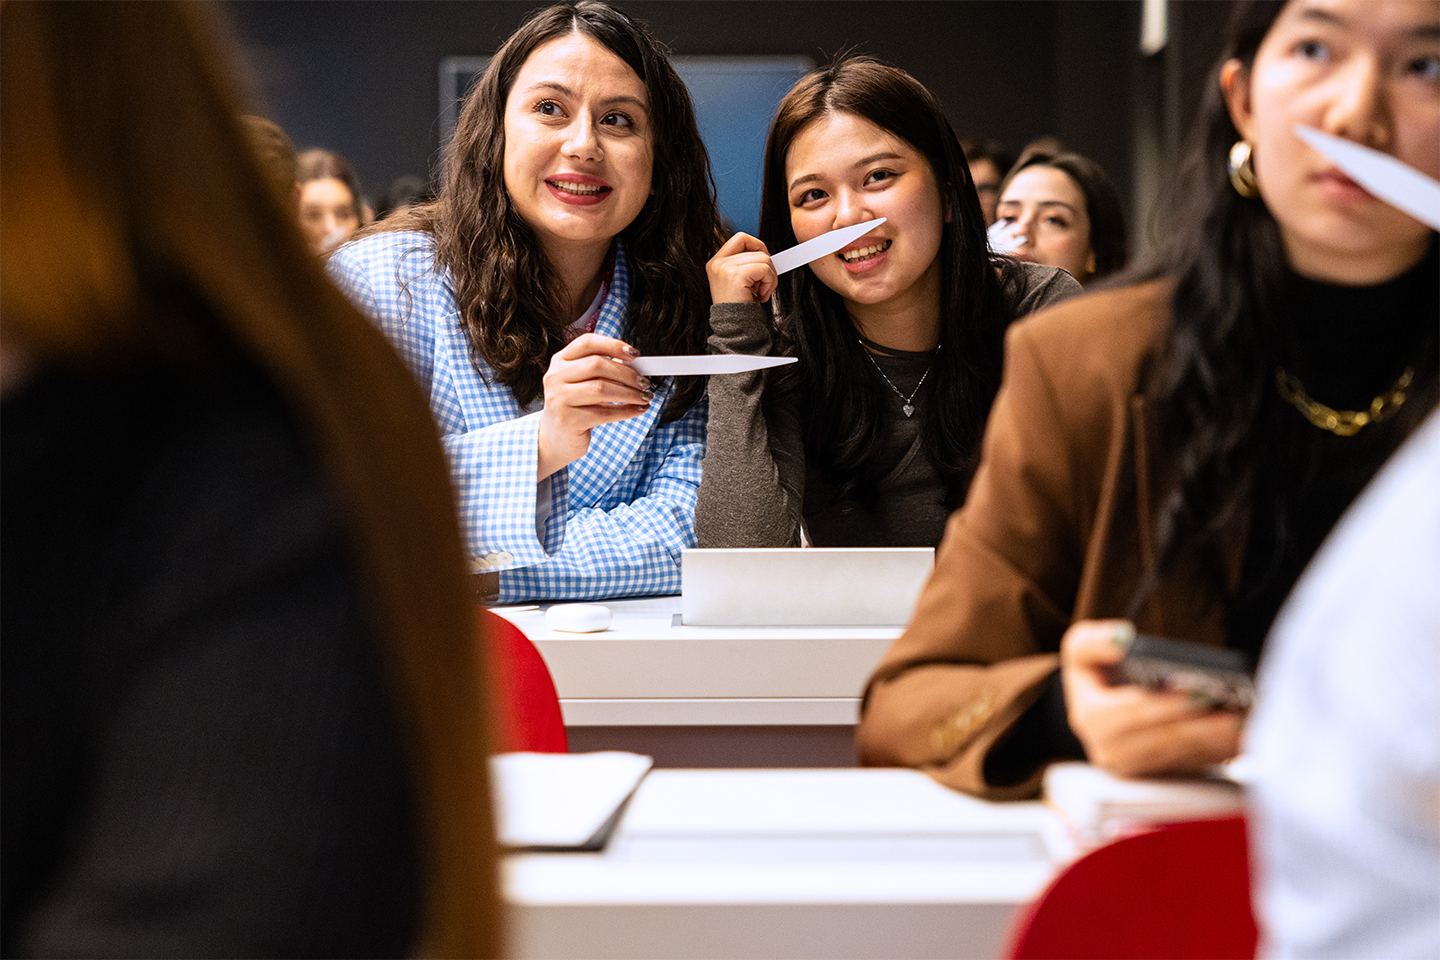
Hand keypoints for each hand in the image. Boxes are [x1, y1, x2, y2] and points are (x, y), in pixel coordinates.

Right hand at [537, 333, 651, 480]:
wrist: (556, 439)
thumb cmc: (576, 407)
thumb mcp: (584, 383)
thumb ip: (603, 370)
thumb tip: (636, 365)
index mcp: (560, 361)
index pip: (588, 342)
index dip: (613, 345)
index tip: (635, 354)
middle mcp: (555, 376)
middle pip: (597, 365)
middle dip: (627, 373)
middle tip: (645, 382)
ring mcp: (559, 398)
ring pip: (601, 389)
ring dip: (630, 393)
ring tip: (645, 397)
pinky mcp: (567, 420)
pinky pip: (604, 413)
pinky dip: (626, 411)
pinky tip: (638, 410)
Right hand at [707, 232, 776, 303]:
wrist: (735, 328)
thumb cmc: (739, 308)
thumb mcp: (739, 281)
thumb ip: (747, 263)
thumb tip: (765, 254)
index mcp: (716, 262)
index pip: (740, 238)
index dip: (757, 246)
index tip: (764, 261)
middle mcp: (717, 263)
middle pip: (756, 248)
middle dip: (767, 267)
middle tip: (763, 285)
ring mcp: (724, 267)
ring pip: (763, 258)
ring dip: (770, 277)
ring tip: (761, 292)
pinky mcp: (735, 275)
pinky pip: (764, 269)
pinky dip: (769, 282)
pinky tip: (761, 295)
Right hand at [1060, 620, 1242, 777]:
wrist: (1099, 703)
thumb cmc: (1096, 671)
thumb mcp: (1082, 647)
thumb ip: (1094, 641)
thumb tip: (1123, 639)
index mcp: (1090, 719)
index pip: (1129, 715)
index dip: (1165, 707)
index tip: (1199, 696)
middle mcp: (1110, 752)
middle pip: (1162, 742)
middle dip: (1201, 729)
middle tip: (1236, 715)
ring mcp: (1137, 770)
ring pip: (1182, 758)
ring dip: (1217, 743)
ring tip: (1248, 725)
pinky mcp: (1162, 777)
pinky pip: (1196, 766)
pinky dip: (1221, 752)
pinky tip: (1244, 737)